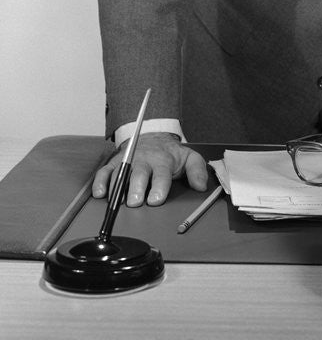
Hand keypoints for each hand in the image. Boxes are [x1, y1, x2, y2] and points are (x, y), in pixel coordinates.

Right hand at [92, 131, 208, 206]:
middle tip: (135, 202)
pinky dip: (100, 182)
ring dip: (117, 188)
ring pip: (120, 174)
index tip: (156, 200)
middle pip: (139, 174)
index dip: (159, 187)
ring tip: (117, 203)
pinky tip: (100, 194)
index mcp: (163, 160)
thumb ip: (197, 171)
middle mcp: (144, 160)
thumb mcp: (189, 158)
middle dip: (136, 188)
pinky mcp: (114, 163)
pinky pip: (104, 172)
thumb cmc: (170, 154)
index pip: (162, 174)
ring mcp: (128, 161)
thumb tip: (201, 186)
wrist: (153, 139)